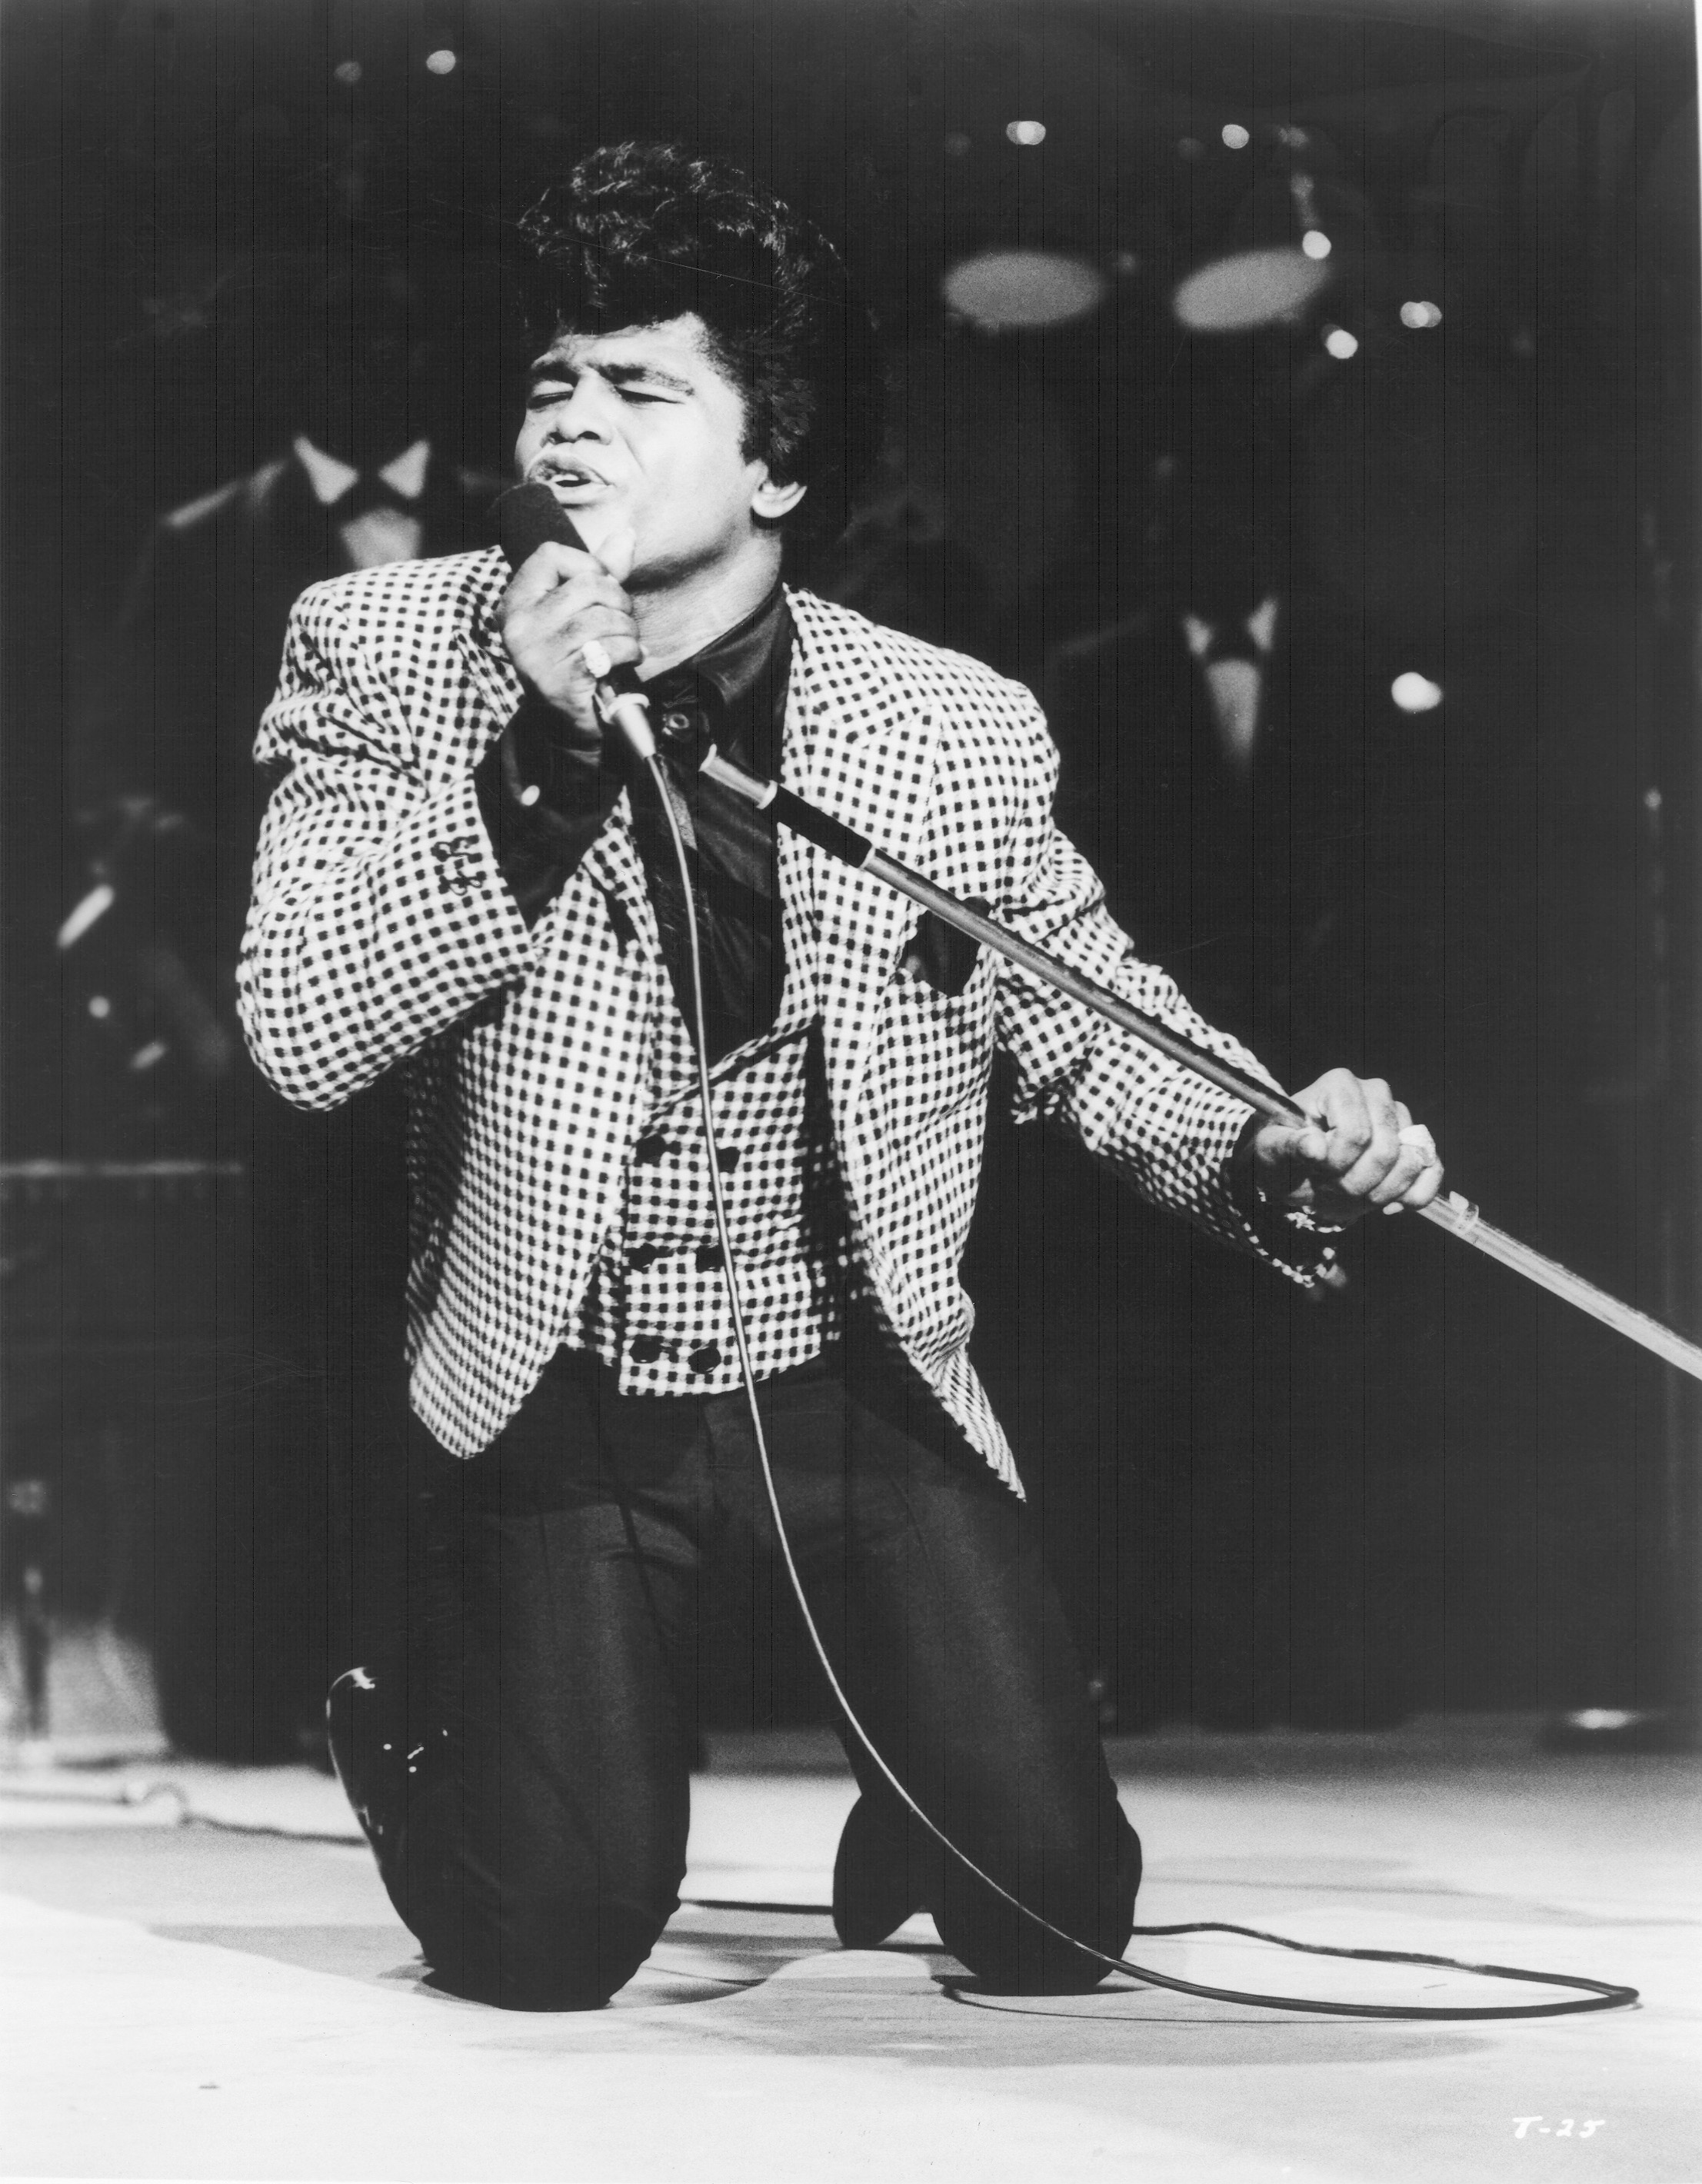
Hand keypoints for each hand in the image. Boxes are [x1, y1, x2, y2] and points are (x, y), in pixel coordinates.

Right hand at [495, 524, 639, 750]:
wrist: (567, 729)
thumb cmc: (576, 663)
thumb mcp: (580, 615)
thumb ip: (600, 575)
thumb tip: (627, 534)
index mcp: (516, 603)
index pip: (549, 555)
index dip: (586, 564)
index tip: (599, 587)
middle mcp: (518, 627)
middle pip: (585, 586)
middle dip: (618, 601)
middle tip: (624, 621)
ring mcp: (535, 656)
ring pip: (601, 618)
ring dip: (628, 630)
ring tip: (629, 643)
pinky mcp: (559, 681)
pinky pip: (607, 649)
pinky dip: (629, 652)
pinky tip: (630, 659)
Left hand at [1248, 1068, 1443, 1227]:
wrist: (1299, 1173)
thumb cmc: (1283, 1154)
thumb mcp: (1270, 1151)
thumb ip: (1288, 1146)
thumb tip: (1314, 1147)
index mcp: (1340, 1085)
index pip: (1355, 1133)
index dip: (1336, 1163)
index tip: (1314, 1168)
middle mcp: (1375, 1093)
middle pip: (1385, 1151)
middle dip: (1354, 1181)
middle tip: (1329, 1183)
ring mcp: (1400, 1118)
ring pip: (1410, 1163)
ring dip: (1377, 1191)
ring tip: (1349, 1189)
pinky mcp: (1416, 1144)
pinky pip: (1432, 1170)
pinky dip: (1414, 1196)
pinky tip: (1387, 1206)